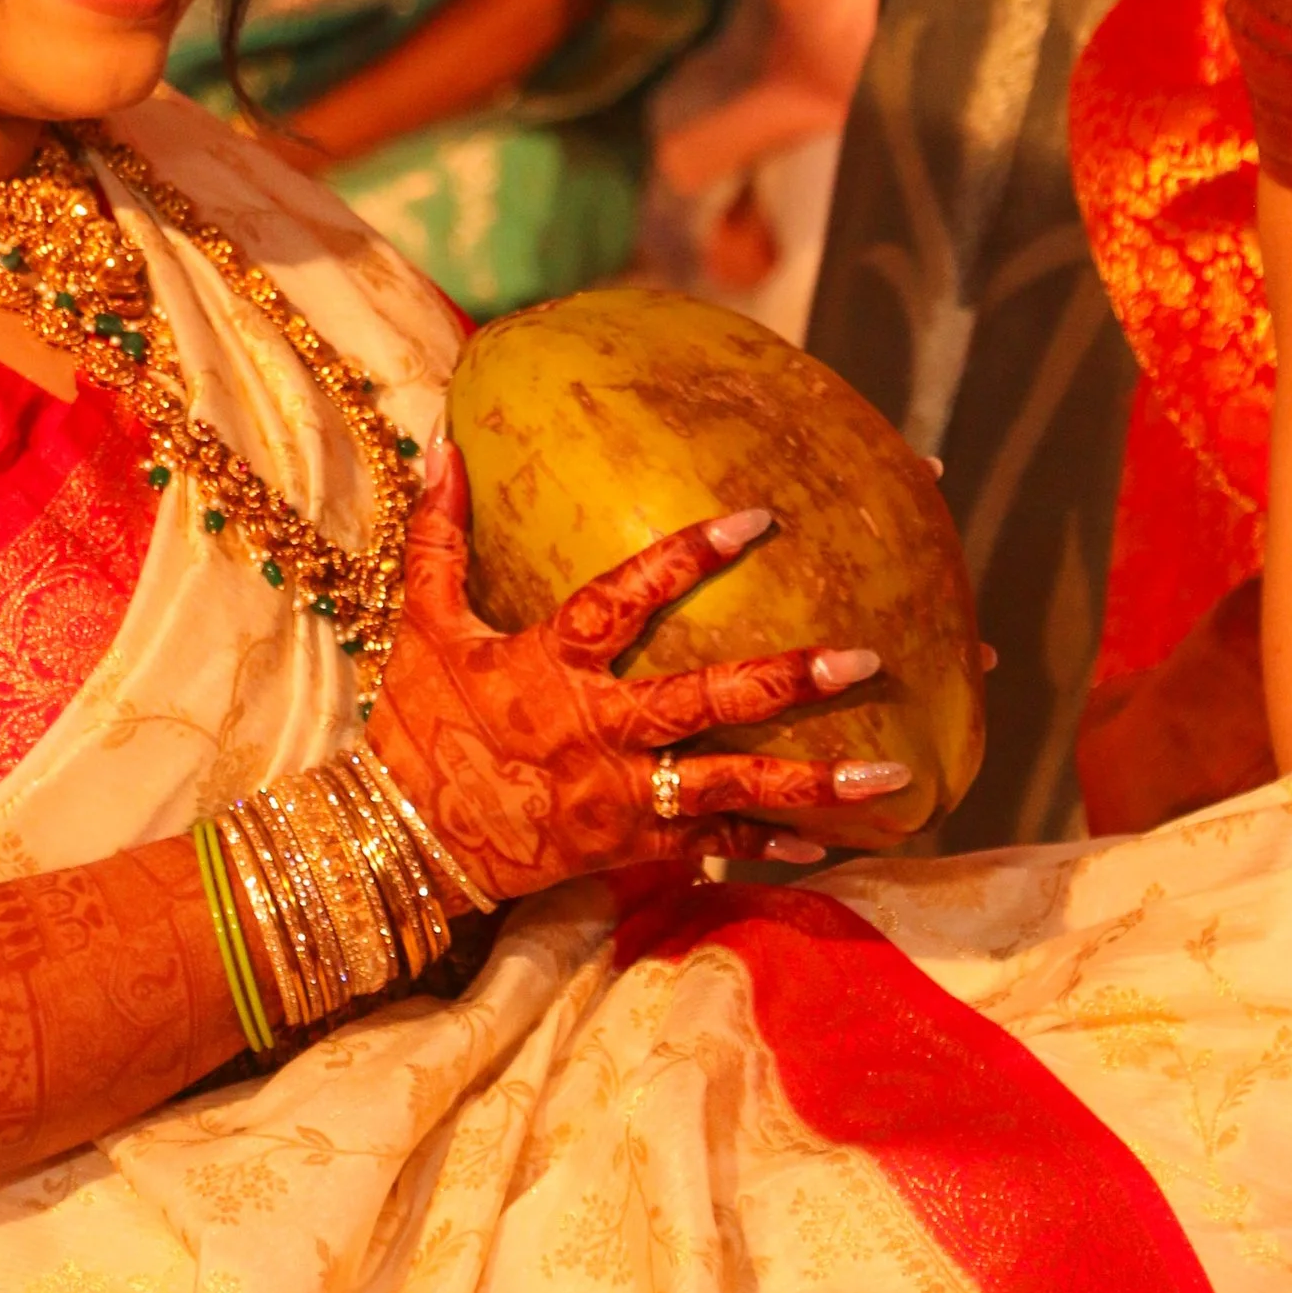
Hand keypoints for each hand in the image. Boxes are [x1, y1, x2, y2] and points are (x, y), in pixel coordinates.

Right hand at [368, 446, 909, 903]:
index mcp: (552, 665)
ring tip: (891, 770)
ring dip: (812, 780)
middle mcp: (597, 729)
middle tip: (865, 655)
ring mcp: (618, 794)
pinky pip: (708, 846)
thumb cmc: (415, 726)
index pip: (627, 598)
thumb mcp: (422, 625)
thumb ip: (439, 536)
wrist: (400, 841)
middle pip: (706, 699)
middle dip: (788, 679)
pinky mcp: (626, 847)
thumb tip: (441, 445)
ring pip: (729, 784)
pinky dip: (767, 845)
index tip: (757, 518)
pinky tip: (831, 842)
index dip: (688, 556)